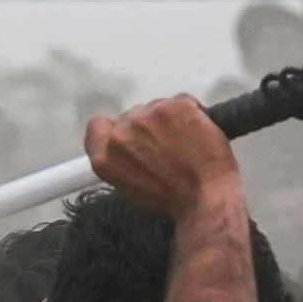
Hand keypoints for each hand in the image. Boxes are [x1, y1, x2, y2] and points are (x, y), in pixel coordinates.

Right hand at [87, 94, 242, 221]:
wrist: (205, 195)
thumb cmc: (171, 199)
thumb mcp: (130, 187)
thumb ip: (121, 160)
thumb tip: (131, 147)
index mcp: (105, 157)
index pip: (97, 126)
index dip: (114, 129)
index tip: (129, 135)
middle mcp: (122, 133)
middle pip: (132, 115)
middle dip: (147, 126)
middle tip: (166, 146)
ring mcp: (149, 115)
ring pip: (157, 106)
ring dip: (169, 119)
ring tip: (185, 142)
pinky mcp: (176, 105)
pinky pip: (182, 102)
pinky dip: (191, 113)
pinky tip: (197, 133)